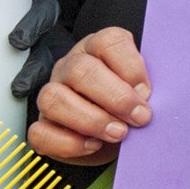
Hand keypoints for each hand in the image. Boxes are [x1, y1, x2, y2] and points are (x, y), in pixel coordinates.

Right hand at [31, 28, 151, 163]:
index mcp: (98, 49)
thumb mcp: (144, 92)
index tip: (147, 92)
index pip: (108, 42)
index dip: (130, 67)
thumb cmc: (131, 107)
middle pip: (80, 70)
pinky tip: (93, 146)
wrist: (115, 136)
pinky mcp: (43, 125)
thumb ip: (148, 89)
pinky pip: (41, 132)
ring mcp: (53, 94)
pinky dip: (69, 143)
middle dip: (115, 97)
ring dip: (91, 120)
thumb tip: (148, 98)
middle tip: (139, 118)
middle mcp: (71, 67)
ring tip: (119, 133)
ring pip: (53, 98)